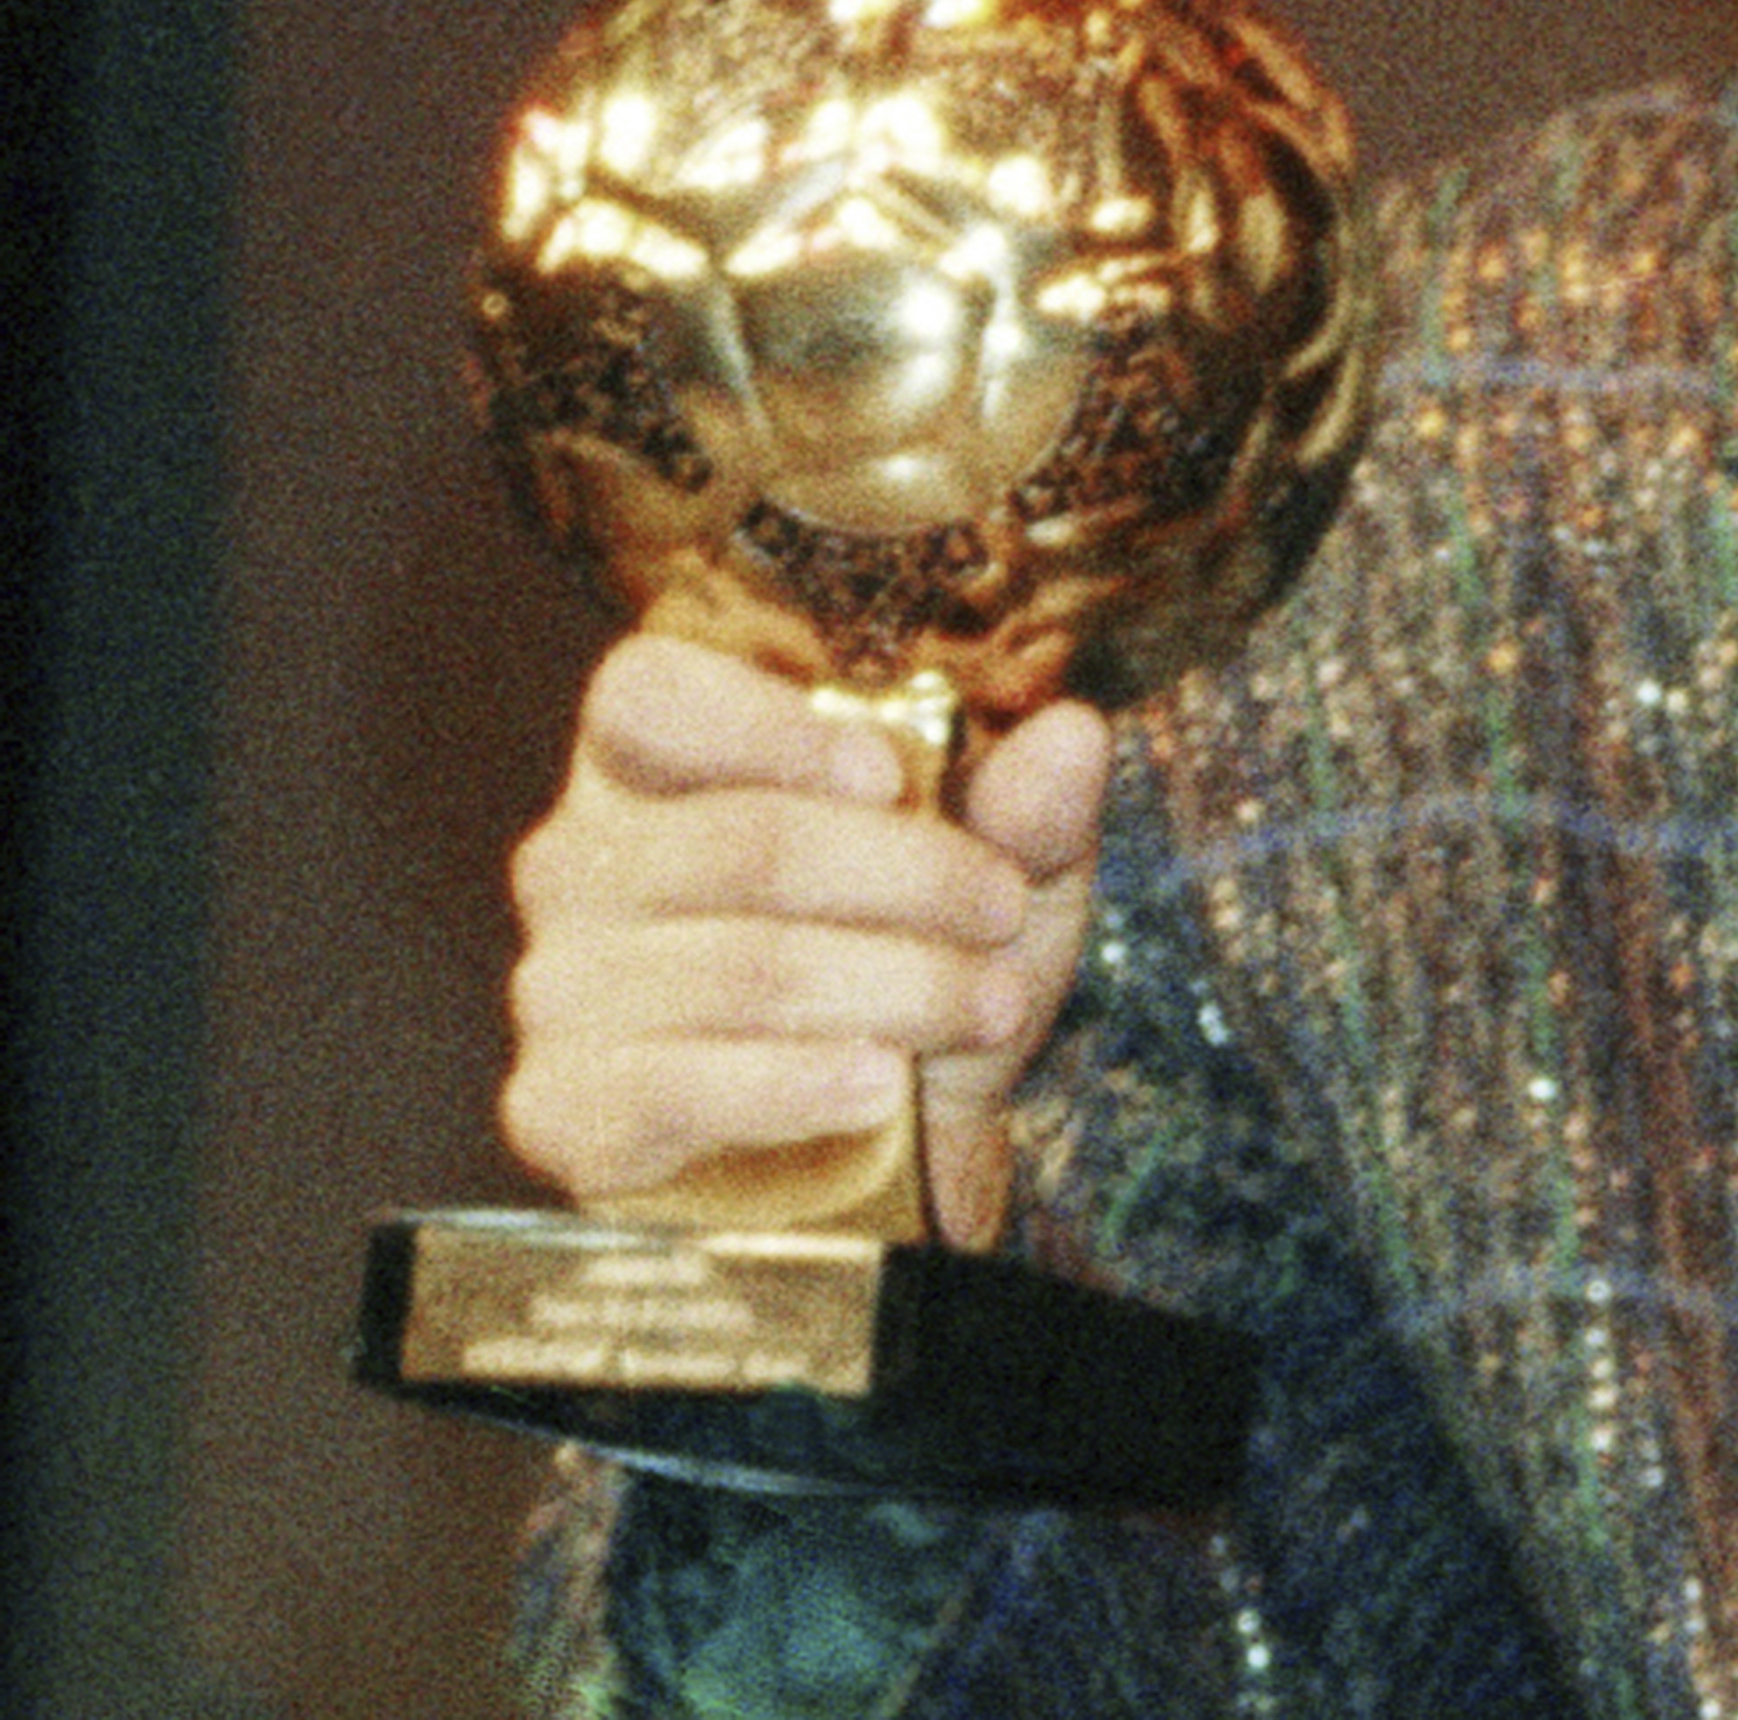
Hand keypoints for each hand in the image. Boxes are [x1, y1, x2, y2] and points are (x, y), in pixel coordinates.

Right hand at [499, 631, 1108, 1251]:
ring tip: (985, 1005)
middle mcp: (581, 860)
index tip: (889, 775)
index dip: (763, 724)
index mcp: (660, 764)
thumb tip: (1072, 734)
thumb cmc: (923, 968)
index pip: (647, 694)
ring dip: (893, 987)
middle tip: (1001, 913)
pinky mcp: (564, 1108)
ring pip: (738, 966)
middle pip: (739, 840)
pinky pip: (680, 1086)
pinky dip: (799, 1083)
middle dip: (906, 878)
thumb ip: (1030, 806)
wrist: (894, 1149)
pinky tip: (878, 1081)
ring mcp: (558, 985)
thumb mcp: (1004, 877)